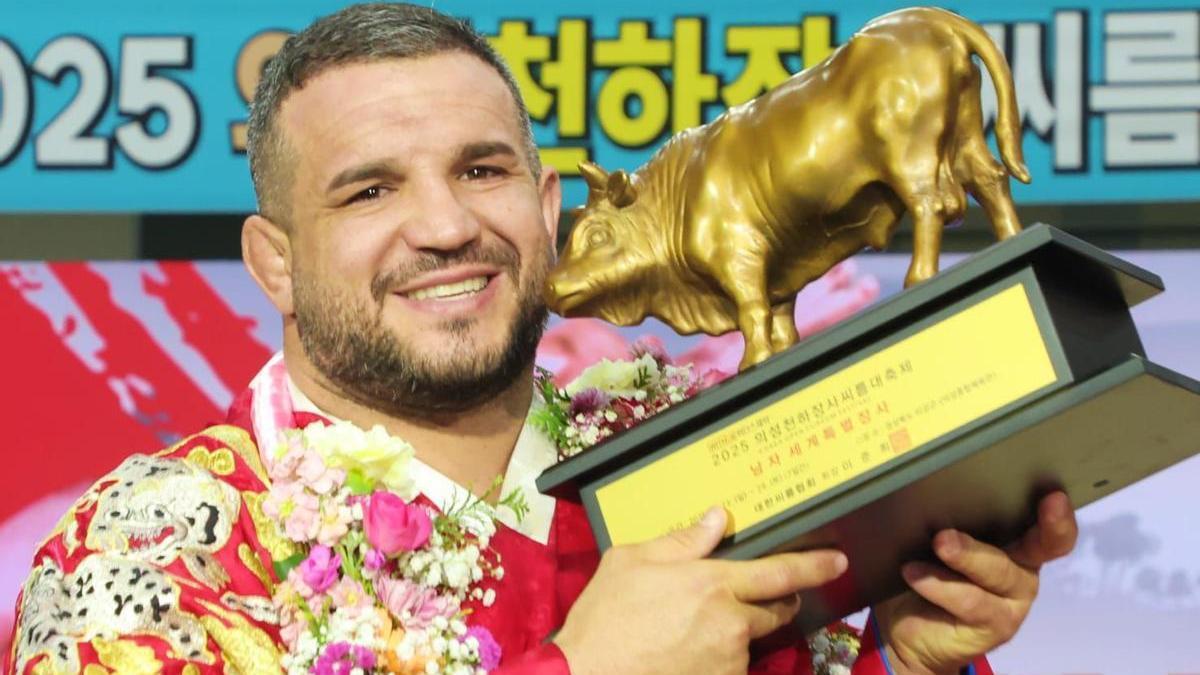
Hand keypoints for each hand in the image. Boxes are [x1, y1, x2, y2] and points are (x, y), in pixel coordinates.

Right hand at [554, 507, 848, 674]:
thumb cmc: (605, 617)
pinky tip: (682, 654)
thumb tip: (717, 517)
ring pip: (748, 641)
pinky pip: (730, 667)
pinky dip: (716, 658)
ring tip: (687, 632)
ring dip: (734, 633)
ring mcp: (728, 661)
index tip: (837, 561)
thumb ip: (682, 540)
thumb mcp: (632, 561)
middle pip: (775, 609)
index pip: (779, 572)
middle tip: (737, 598)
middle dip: (771, 601)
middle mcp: (731, 624)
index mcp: (712, 584)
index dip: (813, 566)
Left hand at [874, 491, 1078, 674]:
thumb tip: (934, 495)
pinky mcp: (997, 627)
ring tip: (937, 544)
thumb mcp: (937, 541)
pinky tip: (914, 574)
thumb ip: (948, 521)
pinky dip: (939, 586)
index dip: (1058, 519)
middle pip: (1029, 550)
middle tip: (948, 532)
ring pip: (995, 573)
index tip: (1054, 498)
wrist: (907, 630)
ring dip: (964, 556)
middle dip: (995, 532)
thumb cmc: (927, 570)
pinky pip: (969, 602)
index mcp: (1018, 543)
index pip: (1049, 532)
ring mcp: (1012, 603)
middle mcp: (1023, 572)